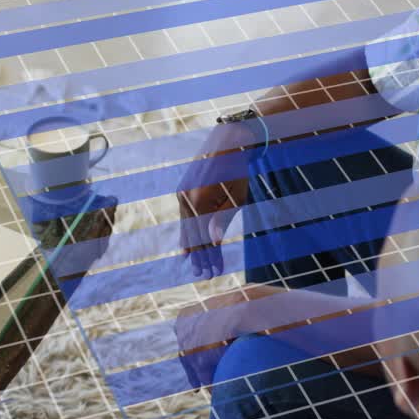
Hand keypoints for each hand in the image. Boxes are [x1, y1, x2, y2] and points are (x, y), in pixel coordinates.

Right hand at [178, 122, 253, 277]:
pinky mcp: (182, 190)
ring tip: (197, 266)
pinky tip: (187, 247)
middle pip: (193, 235)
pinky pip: (184, 216)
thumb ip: (223, 220)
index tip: (215, 273)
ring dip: (193, 247)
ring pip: (186, 227)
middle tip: (205, 276)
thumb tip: (214, 242)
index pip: (204, 237)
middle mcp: (186, 198)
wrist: (227, 142)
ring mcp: (181, 194)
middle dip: (201, 257)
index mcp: (200, 201)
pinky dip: (187, 232)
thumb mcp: (237, 197)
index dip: (211, 256)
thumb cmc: (237, 170)